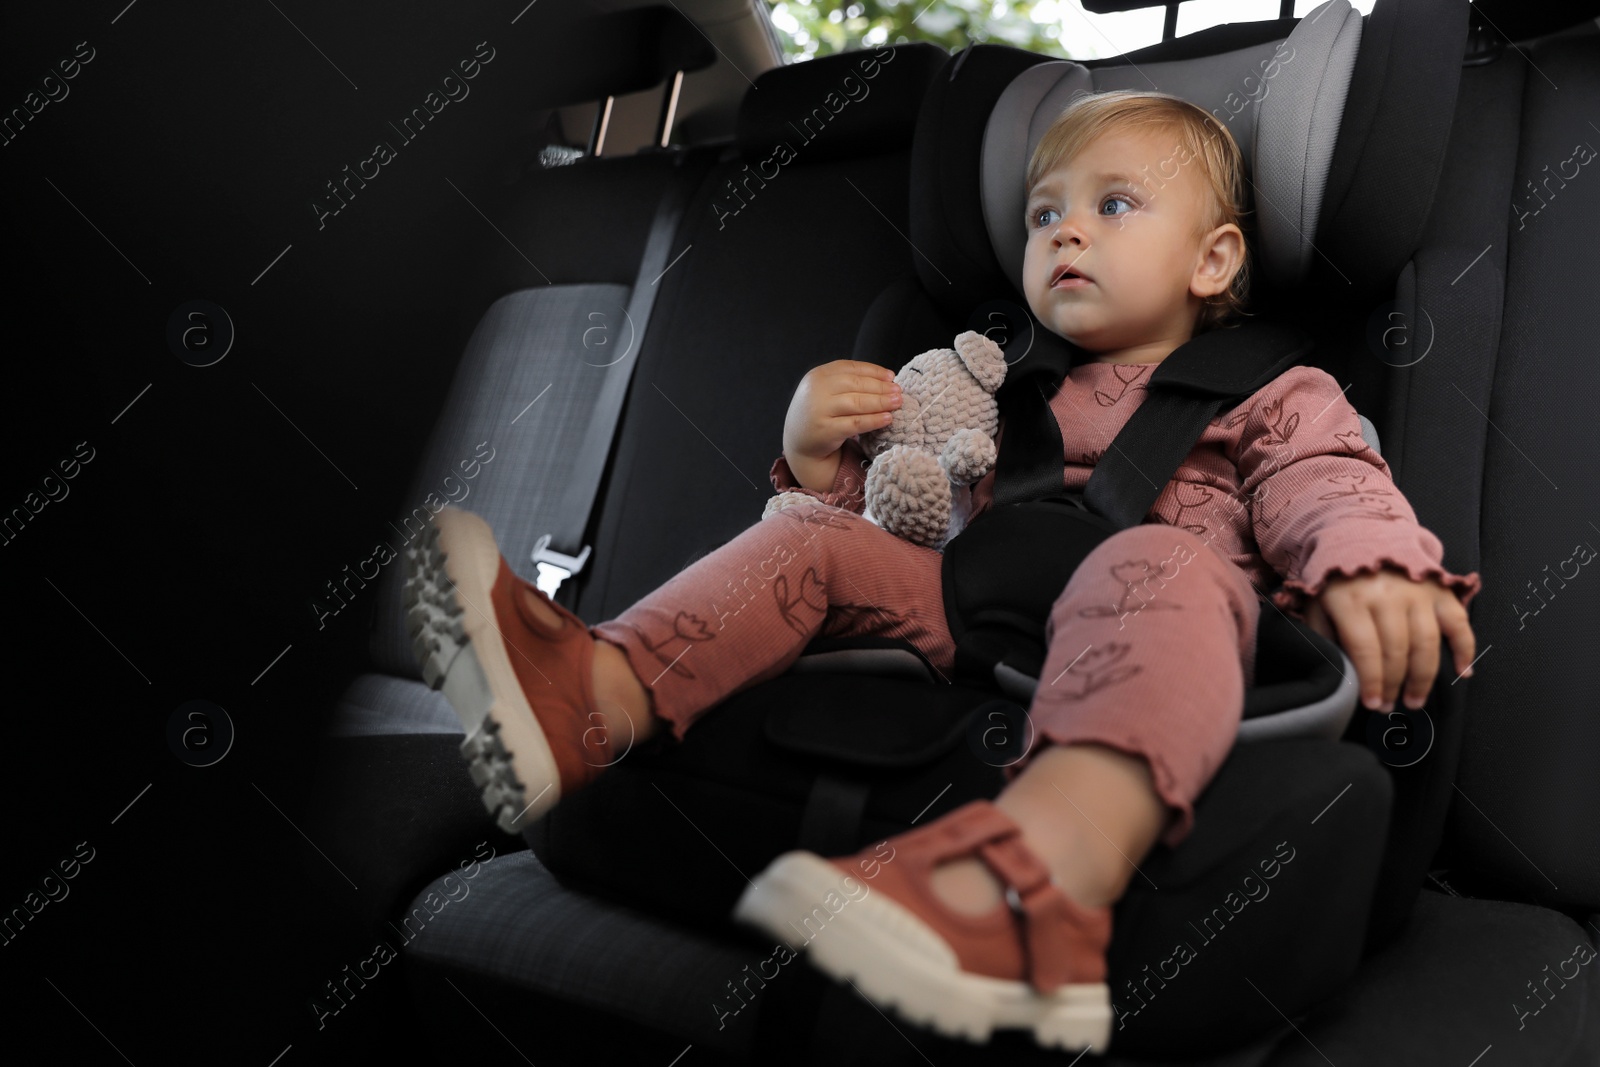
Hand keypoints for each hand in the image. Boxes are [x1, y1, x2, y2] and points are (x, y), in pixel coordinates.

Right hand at [782, 360, 902, 461]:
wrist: (799, 442)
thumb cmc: (820, 413)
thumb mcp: (826, 391)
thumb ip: (847, 383)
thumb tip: (886, 379)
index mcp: (818, 375)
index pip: (850, 368)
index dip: (873, 371)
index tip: (891, 377)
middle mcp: (816, 390)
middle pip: (855, 384)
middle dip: (881, 387)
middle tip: (898, 391)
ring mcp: (819, 410)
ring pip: (857, 402)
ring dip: (881, 402)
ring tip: (897, 402)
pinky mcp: (826, 430)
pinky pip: (855, 423)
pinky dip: (874, 420)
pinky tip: (887, 418)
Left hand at [1301, 566, 1476, 713]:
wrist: (1362, 534)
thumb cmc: (1336, 581)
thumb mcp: (1317, 604)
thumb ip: (1324, 636)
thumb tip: (1340, 673)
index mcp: (1352, 599)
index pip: (1365, 649)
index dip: (1370, 680)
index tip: (1372, 703)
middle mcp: (1387, 594)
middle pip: (1397, 650)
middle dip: (1394, 684)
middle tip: (1390, 705)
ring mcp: (1417, 591)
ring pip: (1426, 643)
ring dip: (1424, 677)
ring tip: (1415, 699)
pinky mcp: (1439, 589)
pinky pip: (1458, 622)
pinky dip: (1465, 649)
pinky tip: (1463, 672)